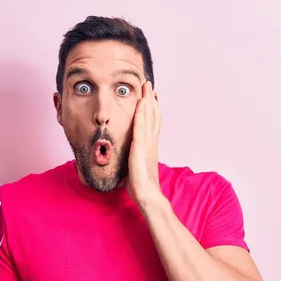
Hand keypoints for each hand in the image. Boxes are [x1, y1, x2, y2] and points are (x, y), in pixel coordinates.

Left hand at [126, 80, 162, 207]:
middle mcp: (151, 142)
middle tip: (149, 85)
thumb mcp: (134, 167)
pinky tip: (141, 103)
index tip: (149, 97)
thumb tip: (127, 157)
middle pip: (153, 116)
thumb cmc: (140, 185)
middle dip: (151, 100)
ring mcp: (147, 144)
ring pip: (149, 117)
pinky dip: (142, 114)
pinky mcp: (141, 147)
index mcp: (149, 146)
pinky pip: (142, 127)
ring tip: (146, 87)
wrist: (147, 195)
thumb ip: (132, 159)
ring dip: (148, 101)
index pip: (152, 123)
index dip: (151, 109)